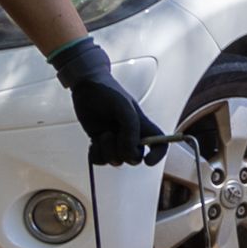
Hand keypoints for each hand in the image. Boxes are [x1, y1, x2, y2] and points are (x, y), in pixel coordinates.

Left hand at [50, 38, 155, 166]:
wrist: (86, 86)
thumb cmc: (108, 92)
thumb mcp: (123, 107)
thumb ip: (130, 129)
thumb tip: (131, 151)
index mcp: (142, 126)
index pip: (159, 145)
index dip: (157, 155)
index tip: (148, 160)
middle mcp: (131, 136)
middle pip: (134, 158)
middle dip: (122, 153)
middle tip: (112, 136)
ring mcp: (115, 141)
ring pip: (116, 161)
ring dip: (106, 150)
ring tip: (101, 134)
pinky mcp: (100, 143)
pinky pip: (100, 161)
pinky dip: (95, 155)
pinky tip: (93, 142)